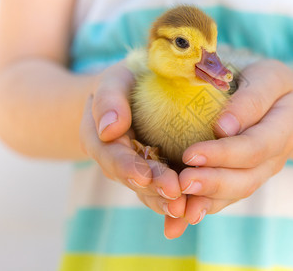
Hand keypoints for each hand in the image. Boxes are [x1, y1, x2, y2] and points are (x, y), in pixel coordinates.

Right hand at [79, 61, 188, 238]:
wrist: (134, 94)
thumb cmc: (125, 83)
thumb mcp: (113, 81)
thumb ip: (108, 99)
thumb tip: (110, 129)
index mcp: (100, 140)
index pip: (111, 156)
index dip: (127, 167)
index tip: (143, 175)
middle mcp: (117, 161)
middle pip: (133, 178)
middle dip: (153, 188)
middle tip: (174, 193)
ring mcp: (137, 171)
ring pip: (149, 191)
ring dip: (165, 201)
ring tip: (185, 208)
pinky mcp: (157, 174)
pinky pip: (163, 192)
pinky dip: (175, 203)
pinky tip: (192, 211)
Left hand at [178, 60, 292, 224]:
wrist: (287, 105)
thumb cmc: (271, 84)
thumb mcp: (267, 78)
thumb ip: (250, 99)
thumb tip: (223, 127)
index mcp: (283, 129)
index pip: (255, 147)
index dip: (224, 154)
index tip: (190, 154)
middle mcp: (275, 158)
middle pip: (246, 178)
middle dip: (212, 183)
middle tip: (181, 183)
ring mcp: (261, 172)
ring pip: (237, 194)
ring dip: (207, 201)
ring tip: (178, 206)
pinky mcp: (246, 178)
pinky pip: (227, 198)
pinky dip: (204, 207)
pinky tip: (179, 220)